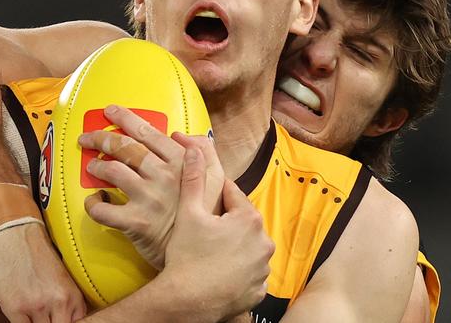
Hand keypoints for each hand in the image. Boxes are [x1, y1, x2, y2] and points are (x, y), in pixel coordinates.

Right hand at [0, 222, 86, 322]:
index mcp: (73, 295)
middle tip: (43, 318)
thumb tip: (63, 318)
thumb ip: (64, 301)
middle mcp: (60, 301)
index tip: (56, 318)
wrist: (15, 230)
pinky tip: (18, 316)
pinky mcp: (15, 307)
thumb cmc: (35, 252)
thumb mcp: (60, 278)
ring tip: (31, 315)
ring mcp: (38, 305)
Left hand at [80, 105, 223, 269]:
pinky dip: (93, 203)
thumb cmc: (205, 213)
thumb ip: (204, 150)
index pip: (147, 133)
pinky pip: (104, 210)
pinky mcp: (136, 223)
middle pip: (125, 148)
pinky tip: (93, 200)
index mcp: (180, 162)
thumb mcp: (216, 177)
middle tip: (87, 137)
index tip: (110, 111)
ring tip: (92, 166)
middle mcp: (164, 176)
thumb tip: (180, 134)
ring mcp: (149, 199)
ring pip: (112, 172)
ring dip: (97, 166)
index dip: (125, 118)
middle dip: (102, 137)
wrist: (203, 253)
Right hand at [163, 147, 273, 321]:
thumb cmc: (188, 255)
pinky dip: (239, 270)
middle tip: (205, 228)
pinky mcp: (259, 290)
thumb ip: (194, 178)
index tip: (204, 200)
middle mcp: (263, 242)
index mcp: (249, 219)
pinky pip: (250, 273)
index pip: (233, 195)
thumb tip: (194, 149)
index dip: (216, 195)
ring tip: (211, 250)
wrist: (187, 301)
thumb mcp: (189, 212)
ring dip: (234, 246)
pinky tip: (221, 270)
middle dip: (227, 221)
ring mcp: (263, 268)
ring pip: (248, 247)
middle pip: (243, 222)